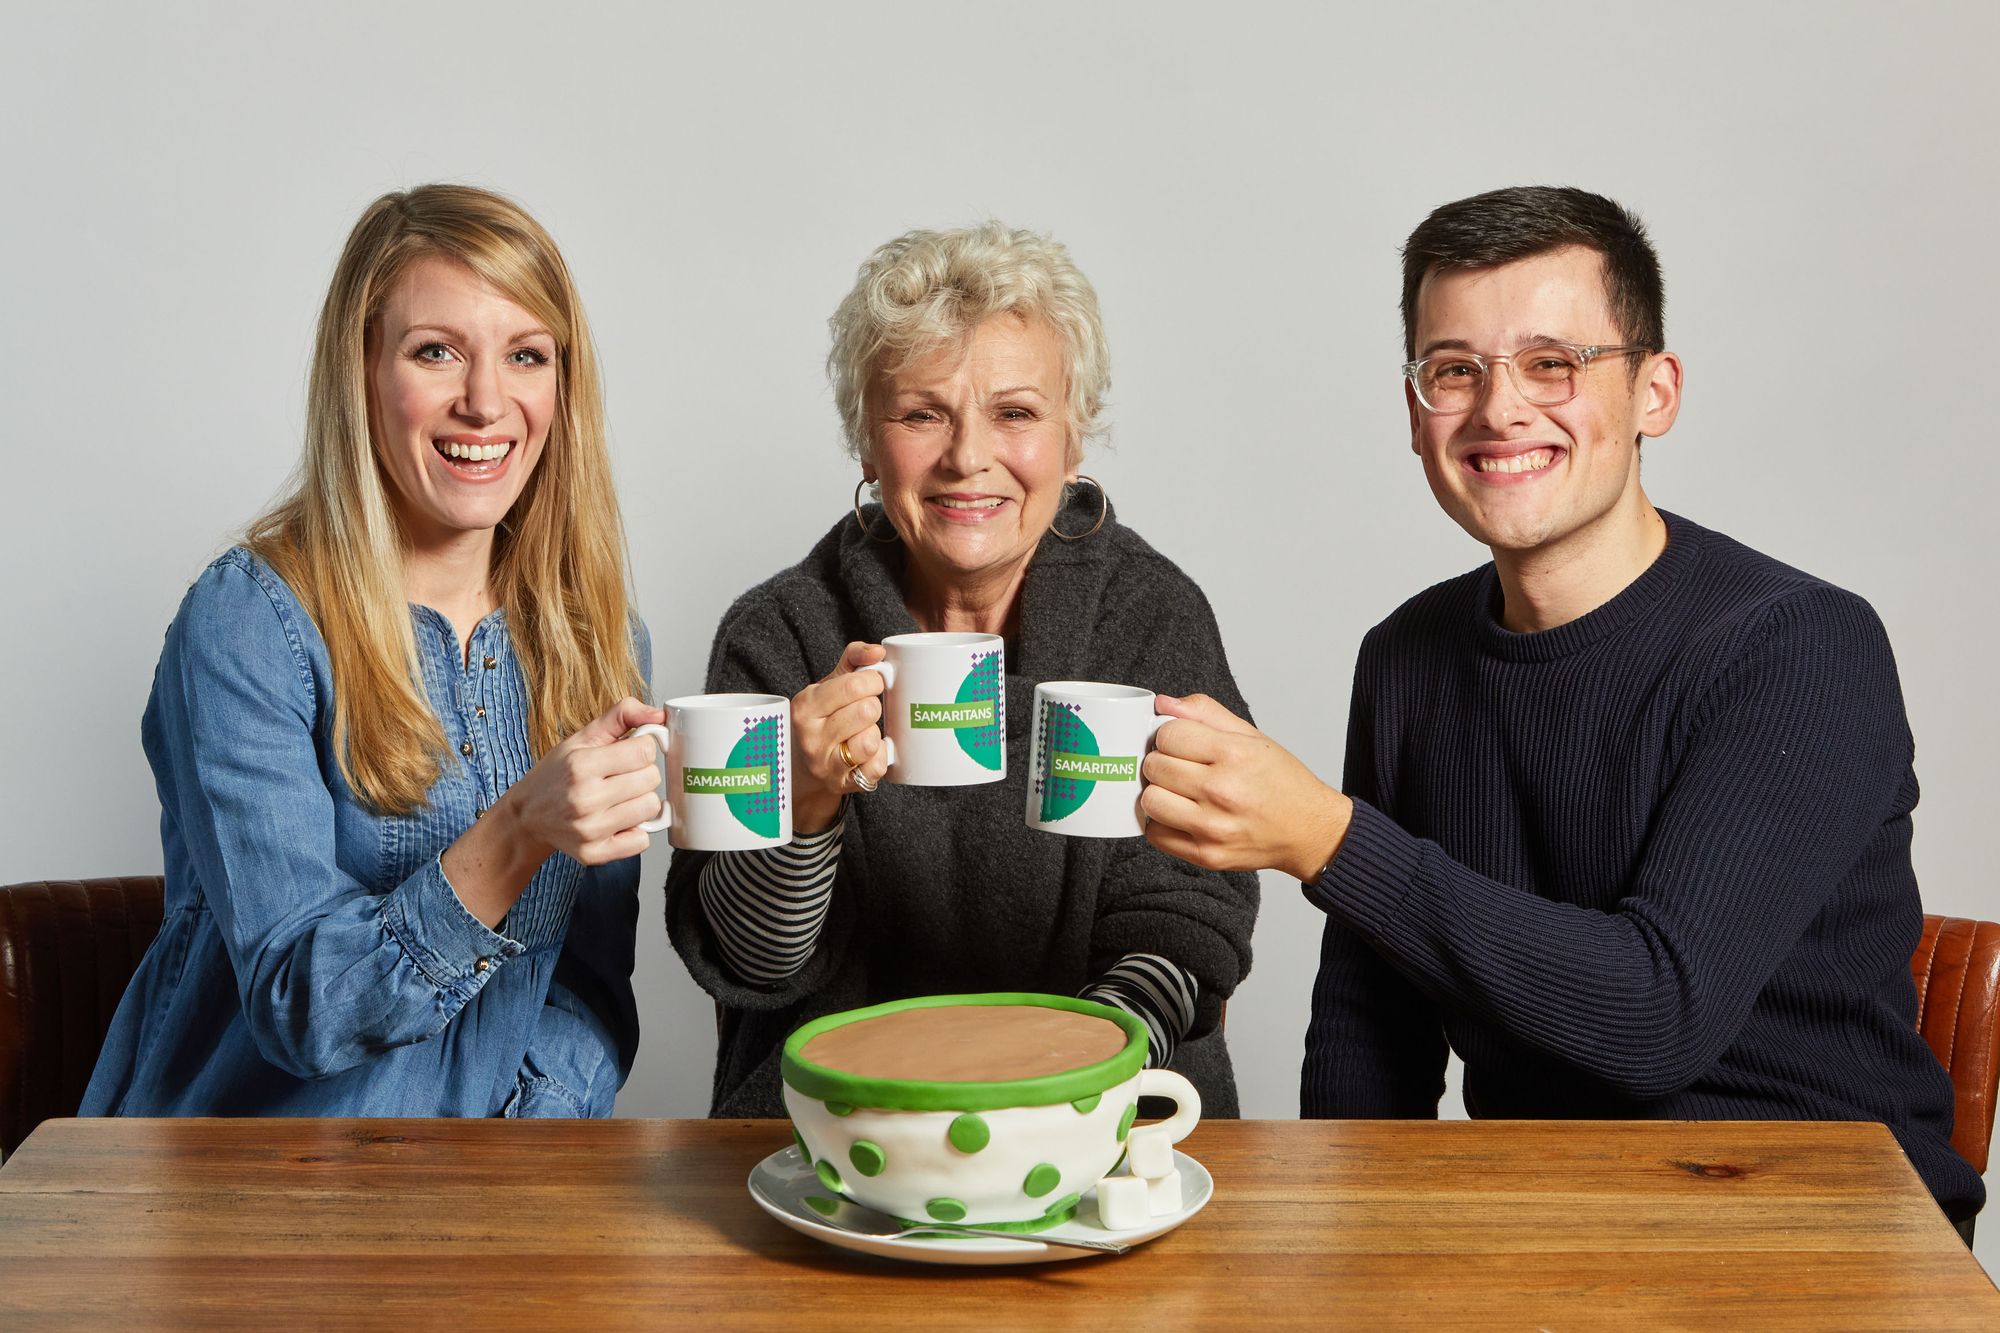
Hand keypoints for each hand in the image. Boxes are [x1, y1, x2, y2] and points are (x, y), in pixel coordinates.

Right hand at [500, 696, 669, 865]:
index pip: (645, 751)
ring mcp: (589, 830)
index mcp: (581, 765)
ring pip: (650, 808)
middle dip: (641, 774)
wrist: (527, 816)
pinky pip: (642, 840)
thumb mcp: (583, 737)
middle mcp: (584, 799)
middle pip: (651, 779)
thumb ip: (623, 715)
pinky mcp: (594, 854)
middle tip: (621, 777)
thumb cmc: (557, 774)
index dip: (642, 749)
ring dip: (640, 801)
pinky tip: (617, 820)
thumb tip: (659, 714)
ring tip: (619, 798)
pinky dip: (636, 830)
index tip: (629, 754)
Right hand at [792, 642, 889, 832]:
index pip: (854, 685)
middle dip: (874, 706)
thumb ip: (853, 659)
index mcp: (806, 706)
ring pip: (870, 741)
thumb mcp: (828, 684)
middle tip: (866, 710)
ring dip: (874, 733)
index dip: (873, 681)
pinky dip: (880, 757)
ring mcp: (825, 764)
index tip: (872, 684)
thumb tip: (878, 651)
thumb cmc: (821, 717)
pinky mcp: (842, 784)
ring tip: (864, 731)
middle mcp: (811, 737)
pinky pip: (876, 767)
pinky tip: (869, 751)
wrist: (801, 765)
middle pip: (866, 711)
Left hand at [1139, 694, 1351, 882]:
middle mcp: (1222, 791)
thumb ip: (1205, 713)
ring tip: (1179, 792)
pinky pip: (1155, 834)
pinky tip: (1182, 814)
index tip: (1182, 743)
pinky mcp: (1206, 855)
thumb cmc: (1282, 783)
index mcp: (1234, 755)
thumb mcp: (1252, 736)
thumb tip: (1164, 704)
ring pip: (1149, 801)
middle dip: (1162, 762)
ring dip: (1158, 793)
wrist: (1309, 831)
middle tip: (1181, 767)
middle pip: (1154, 766)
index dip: (1170, 736)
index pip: (1168, 735)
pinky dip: (1162, 823)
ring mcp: (1212, 827)